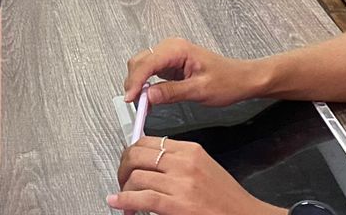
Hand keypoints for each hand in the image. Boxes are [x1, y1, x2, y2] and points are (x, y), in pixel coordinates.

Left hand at [111, 137, 280, 213]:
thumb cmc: (227, 199)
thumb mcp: (204, 168)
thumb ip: (179, 161)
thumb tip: (150, 163)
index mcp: (191, 150)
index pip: (149, 141)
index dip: (131, 151)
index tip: (126, 161)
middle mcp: (184, 163)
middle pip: (138, 154)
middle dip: (123, 167)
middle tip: (122, 179)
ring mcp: (181, 183)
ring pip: (137, 176)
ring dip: (124, 188)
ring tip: (124, 197)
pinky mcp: (178, 204)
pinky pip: (143, 197)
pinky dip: (125, 199)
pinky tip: (118, 202)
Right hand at [124, 39, 266, 108]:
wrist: (242, 79)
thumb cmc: (227, 81)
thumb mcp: (200, 90)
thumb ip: (172, 92)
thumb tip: (148, 96)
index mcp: (177, 50)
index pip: (147, 63)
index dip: (136, 81)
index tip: (131, 99)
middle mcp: (170, 48)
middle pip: (140, 61)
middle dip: (133, 82)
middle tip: (134, 105)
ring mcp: (169, 56)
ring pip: (142, 66)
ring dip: (138, 84)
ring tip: (140, 104)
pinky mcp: (170, 64)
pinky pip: (151, 72)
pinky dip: (145, 85)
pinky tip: (148, 99)